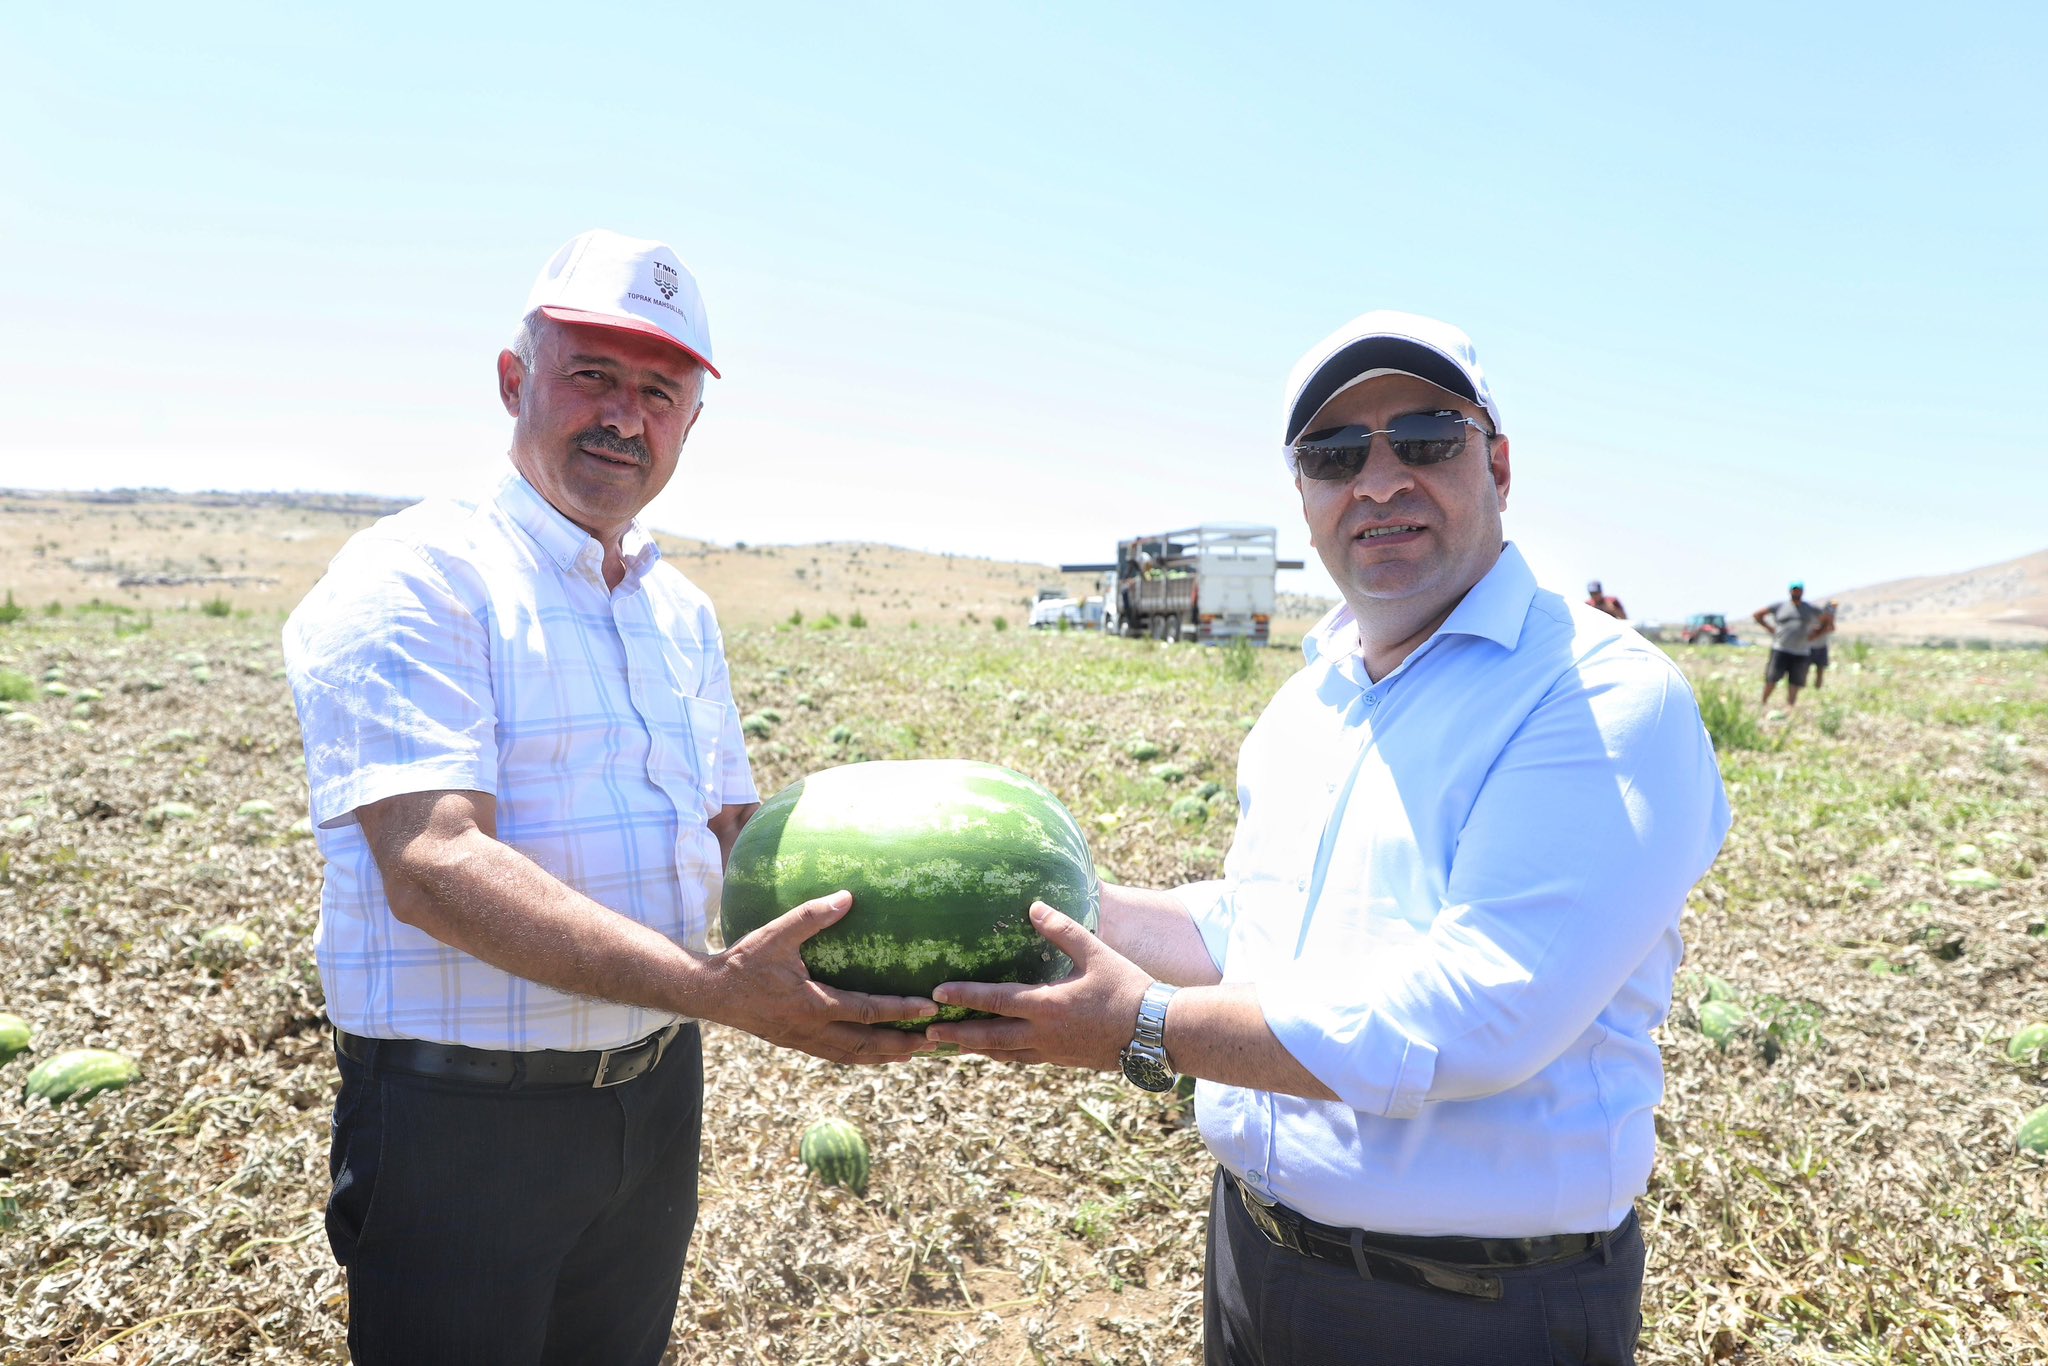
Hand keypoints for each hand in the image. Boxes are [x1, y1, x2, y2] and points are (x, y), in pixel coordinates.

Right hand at [708, 891, 936, 1064]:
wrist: (711, 993)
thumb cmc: (744, 961)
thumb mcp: (777, 933)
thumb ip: (813, 915)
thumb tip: (848, 896)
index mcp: (812, 1004)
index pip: (868, 1011)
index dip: (901, 1011)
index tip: (930, 1008)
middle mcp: (811, 1029)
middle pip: (867, 1045)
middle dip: (902, 1045)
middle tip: (934, 1043)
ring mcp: (803, 1041)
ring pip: (853, 1056)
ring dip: (885, 1057)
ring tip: (912, 1055)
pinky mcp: (795, 1043)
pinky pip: (835, 1056)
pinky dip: (860, 1058)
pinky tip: (873, 1055)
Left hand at [925, 902, 1149, 1071]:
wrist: (1155, 1033)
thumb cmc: (1127, 988)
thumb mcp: (1095, 953)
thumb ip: (1062, 930)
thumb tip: (1034, 906)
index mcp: (1046, 1005)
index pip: (994, 1001)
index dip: (963, 996)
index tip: (937, 993)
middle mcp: (1042, 1034)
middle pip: (987, 1037)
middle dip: (956, 1035)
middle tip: (926, 1033)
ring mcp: (1051, 1051)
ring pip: (1003, 1054)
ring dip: (975, 1049)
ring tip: (951, 1046)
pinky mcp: (1062, 1060)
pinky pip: (1023, 1060)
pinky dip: (1002, 1056)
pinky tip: (995, 1053)